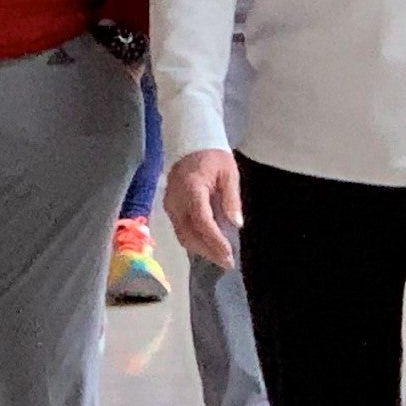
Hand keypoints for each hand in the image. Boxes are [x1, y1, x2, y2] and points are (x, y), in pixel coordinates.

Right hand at [163, 148, 243, 269]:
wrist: (190, 142)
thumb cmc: (213, 157)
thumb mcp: (229, 173)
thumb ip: (231, 199)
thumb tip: (236, 224)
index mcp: (192, 188)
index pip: (202, 220)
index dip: (215, 240)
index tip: (228, 254)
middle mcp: (176, 199)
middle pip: (190, 233)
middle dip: (209, 251)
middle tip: (227, 262)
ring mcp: (170, 205)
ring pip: (183, 235)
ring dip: (201, 249)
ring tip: (220, 258)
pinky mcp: (169, 208)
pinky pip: (180, 230)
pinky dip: (194, 241)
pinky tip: (207, 247)